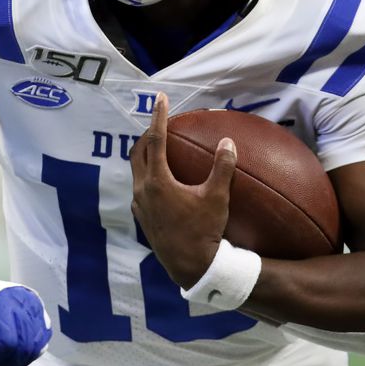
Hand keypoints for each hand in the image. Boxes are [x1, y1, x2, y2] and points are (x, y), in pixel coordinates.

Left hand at [130, 92, 237, 288]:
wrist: (190, 267)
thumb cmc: (204, 231)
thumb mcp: (217, 198)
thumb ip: (222, 168)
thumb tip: (228, 143)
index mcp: (157, 181)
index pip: (155, 140)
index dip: (158, 116)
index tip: (160, 98)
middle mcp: (143, 190)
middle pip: (138, 152)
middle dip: (147, 134)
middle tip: (159, 122)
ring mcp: (139, 205)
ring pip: (136, 170)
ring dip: (145, 154)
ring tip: (158, 146)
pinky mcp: (142, 217)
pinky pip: (140, 187)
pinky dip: (147, 174)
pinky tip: (161, 179)